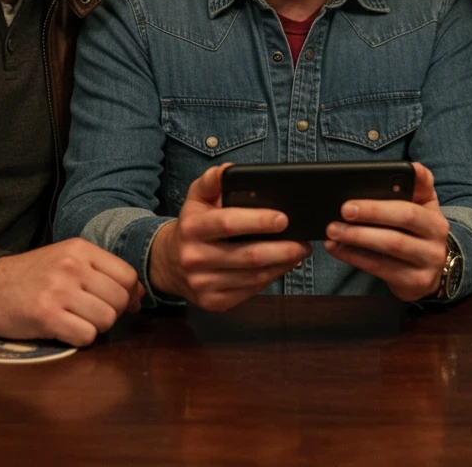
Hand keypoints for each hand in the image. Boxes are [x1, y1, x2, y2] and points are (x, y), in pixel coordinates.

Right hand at [0, 238, 142, 345]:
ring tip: (75, 321)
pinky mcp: (46, 315)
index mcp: (80, 249)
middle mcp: (71, 266)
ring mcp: (58, 290)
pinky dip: (80, 339)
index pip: (127, 275)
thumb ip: (101, 272)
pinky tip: (64, 330)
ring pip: (106, 319)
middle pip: (119, 299)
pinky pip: (86, 336)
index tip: (119, 304)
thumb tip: (138, 297)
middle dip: (111, 313)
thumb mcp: (67, 261)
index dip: (128, 295)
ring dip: (95, 327)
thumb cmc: (32, 276)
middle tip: (90, 315)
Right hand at [149, 164, 311, 311]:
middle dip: (282, 249)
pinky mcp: (213, 302)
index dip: (258, 221)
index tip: (284, 218)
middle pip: (248, 255)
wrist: (168, 262)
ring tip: (298, 252)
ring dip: (282, 265)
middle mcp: (195, 257)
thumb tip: (229, 169)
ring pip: (253, 276)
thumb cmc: (193, 224)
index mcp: (192, 227)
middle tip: (303, 241)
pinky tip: (281, 266)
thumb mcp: (197, 197)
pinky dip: (270, 278)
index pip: (228, 223)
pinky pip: (250, 290)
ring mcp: (203, 283)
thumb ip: (213, 180)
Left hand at [323, 162, 449, 301]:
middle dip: (371, 212)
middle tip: (343, 209)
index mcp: (434, 214)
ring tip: (333, 230)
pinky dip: (355, 257)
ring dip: (358, 237)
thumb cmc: (418, 233)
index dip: (394, 193)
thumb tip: (413, 166)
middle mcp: (437, 237)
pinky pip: (381, 267)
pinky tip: (337, 248)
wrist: (434, 272)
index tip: (364, 186)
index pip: (416, 198)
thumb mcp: (422, 208)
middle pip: (404, 219)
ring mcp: (428, 261)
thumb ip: (417, 186)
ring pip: (391, 245)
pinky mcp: (415, 282)